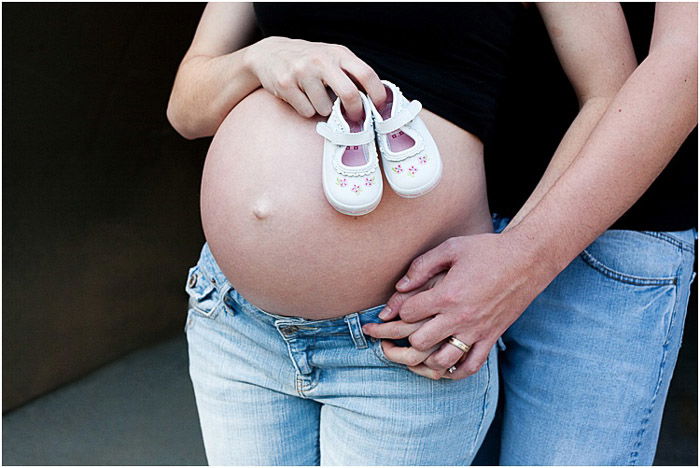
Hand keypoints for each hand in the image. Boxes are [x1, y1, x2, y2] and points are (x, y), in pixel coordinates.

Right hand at [244, 36, 385, 119]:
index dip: (376, 93)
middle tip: (354, 118)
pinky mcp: (286, 84)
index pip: (366, 74)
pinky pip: (306, 111)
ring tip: (314, 97)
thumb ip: (351, 73)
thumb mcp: (332, 58)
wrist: (270, 53)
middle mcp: (321, 60)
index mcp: (338, 53)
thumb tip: (375, 100)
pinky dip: (306, 110)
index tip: (379, 106)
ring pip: (324, 108)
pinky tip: (300, 97)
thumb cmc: (309, 60)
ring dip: (322, 110)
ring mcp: (302, 72)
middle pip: (349, 94)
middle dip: (354, 112)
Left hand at [364, 232, 554, 379]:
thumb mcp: (451, 248)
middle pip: (420, 342)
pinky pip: (470, 366)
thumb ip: (422, 266)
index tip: (401, 306)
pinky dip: (454, 371)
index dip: (398, 309)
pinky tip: (444, 364)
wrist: (527, 259)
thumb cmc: (487, 250)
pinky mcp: (491, 338)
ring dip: (427, 357)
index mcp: (448, 294)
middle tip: (405, 329)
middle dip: (407, 336)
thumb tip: (399, 287)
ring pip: (442, 361)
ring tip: (422, 347)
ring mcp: (477, 331)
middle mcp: (460, 317)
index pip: (408, 313)